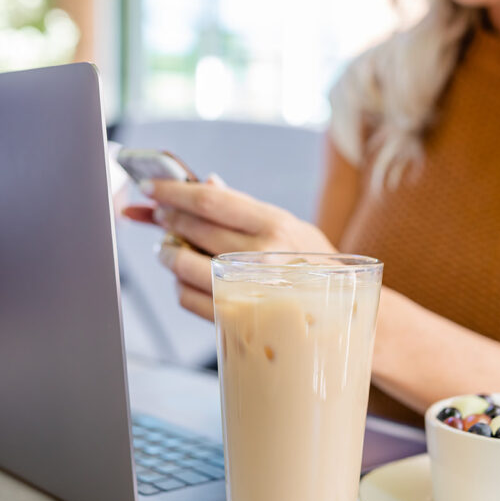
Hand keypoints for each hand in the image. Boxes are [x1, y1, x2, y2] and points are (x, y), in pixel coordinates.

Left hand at [122, 177, 335, 321]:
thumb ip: (248, 209)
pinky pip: (188, 299)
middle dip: (165, 220)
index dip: (173, 192)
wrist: (348, 316)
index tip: (150, 187)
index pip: (210, 200)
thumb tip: (207, 183)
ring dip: (167, 255)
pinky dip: (178, 285)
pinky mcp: (236, 318)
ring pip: (183, 267)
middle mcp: (260, 256)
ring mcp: (247, 290)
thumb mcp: (292, 227)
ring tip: (169, 249)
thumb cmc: (317, 268)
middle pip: (192, 230)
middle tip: (156, 215)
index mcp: (275, 225)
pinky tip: (185, 278)